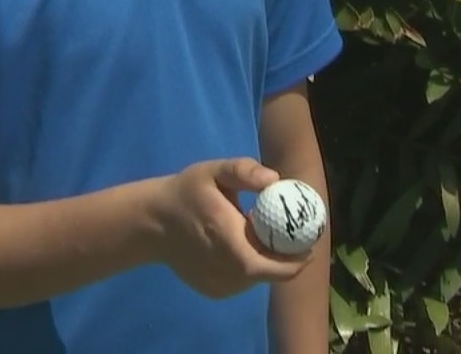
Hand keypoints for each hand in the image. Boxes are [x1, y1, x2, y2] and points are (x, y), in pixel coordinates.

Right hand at [152, 158, 312, 298]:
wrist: (151, 223)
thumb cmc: (186, 193)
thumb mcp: (213, 171)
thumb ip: (245, 171)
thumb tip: (276, 179)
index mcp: (229, 241)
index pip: (273, 265)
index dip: (297, 259)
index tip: (309, 241)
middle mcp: (225, 270)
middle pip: (270, 273)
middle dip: (286, 258)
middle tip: (294, 237)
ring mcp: (218, 285)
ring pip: (257, 278)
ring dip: (267, 261)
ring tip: (263, 237)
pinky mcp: (213, 290)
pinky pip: (242, 281)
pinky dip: (249, 267)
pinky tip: (241, 247)